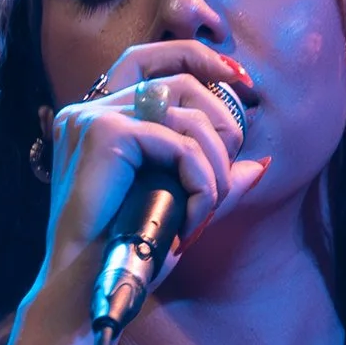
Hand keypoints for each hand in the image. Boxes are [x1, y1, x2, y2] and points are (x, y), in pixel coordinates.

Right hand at [34, 41, 266, 304]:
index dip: (198, 57)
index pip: (150, 58)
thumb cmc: (124, 253)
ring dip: (215, 165)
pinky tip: (193, 218)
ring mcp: (94, 117)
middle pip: (179, 81)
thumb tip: (259, 164)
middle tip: (228, 172)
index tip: (242, 81)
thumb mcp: (176, 206)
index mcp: (97, 118)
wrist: (86, 287)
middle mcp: (89, 108)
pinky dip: (200, 182)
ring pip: (186, 115)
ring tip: (207, 208)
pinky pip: (180, 145)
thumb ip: (212, 179)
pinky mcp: (105, 133)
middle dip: (223, 123)